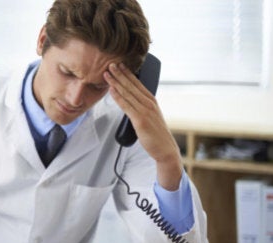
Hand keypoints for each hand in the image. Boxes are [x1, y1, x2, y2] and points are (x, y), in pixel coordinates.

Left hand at [104, 62, 181, 189]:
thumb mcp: (150, 117)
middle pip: (132, 85)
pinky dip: (118, 96)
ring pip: (128, 93)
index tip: (119, 65)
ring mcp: (145, 111)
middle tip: (111, 63)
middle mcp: (149, 103)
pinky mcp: (140, 120)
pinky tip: (111, 90)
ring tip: (107, 73)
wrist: (165, 149)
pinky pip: (126, 105)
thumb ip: (141, 108)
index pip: (138, 83)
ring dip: (116, 82)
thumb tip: (130, 102)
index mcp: (152, 101)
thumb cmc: (156, 134)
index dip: (128, 73)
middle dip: (120, 74)